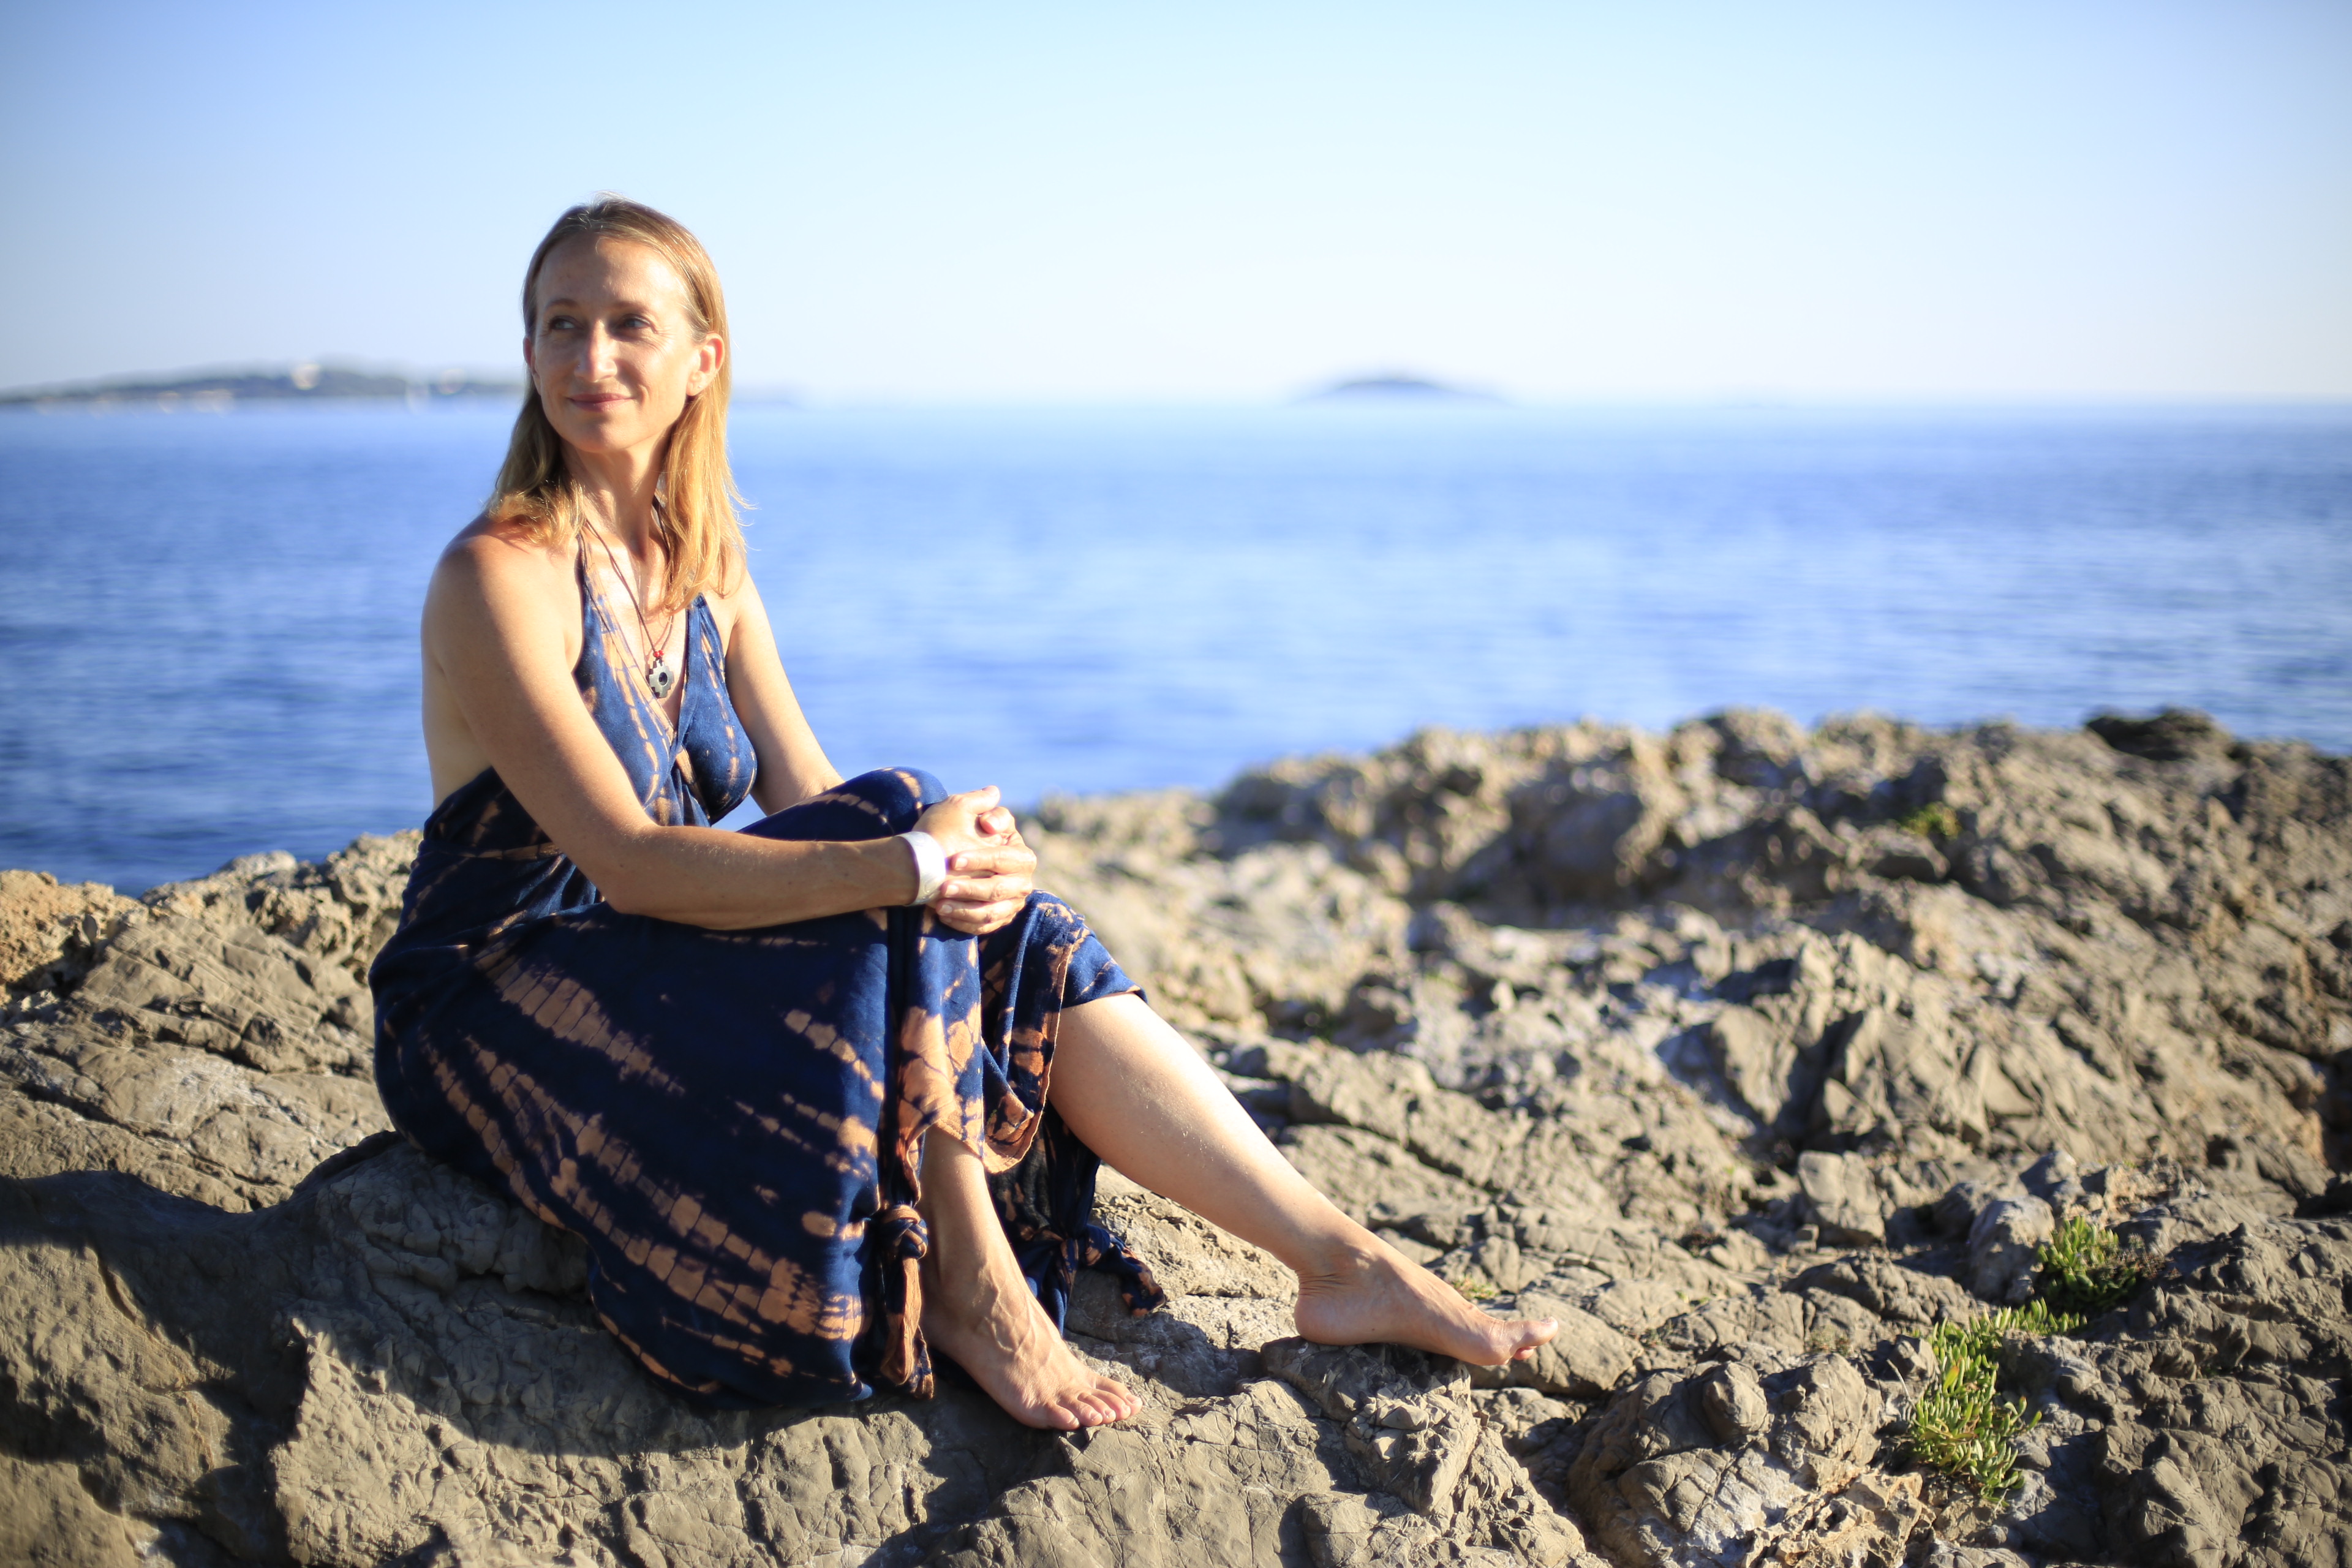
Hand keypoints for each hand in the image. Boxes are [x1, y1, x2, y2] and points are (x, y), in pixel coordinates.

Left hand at [913, 787, 1035, 935]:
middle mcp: (1021, 882)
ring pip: (990, 911)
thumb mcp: (959, 811)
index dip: (981, 859)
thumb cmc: (946, 832)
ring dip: (964, 909)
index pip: (1004, 858)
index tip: (954, 859)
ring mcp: (1011, 904)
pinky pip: (983, 927)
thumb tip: (994, 792)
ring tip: (939, 904)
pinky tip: (943, 915)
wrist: (930, 863)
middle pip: (998, 888)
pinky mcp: (997, 920)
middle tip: (943, 888)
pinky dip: (963, 922)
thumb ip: (978, 802)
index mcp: (1021, 855)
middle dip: (969, 888)